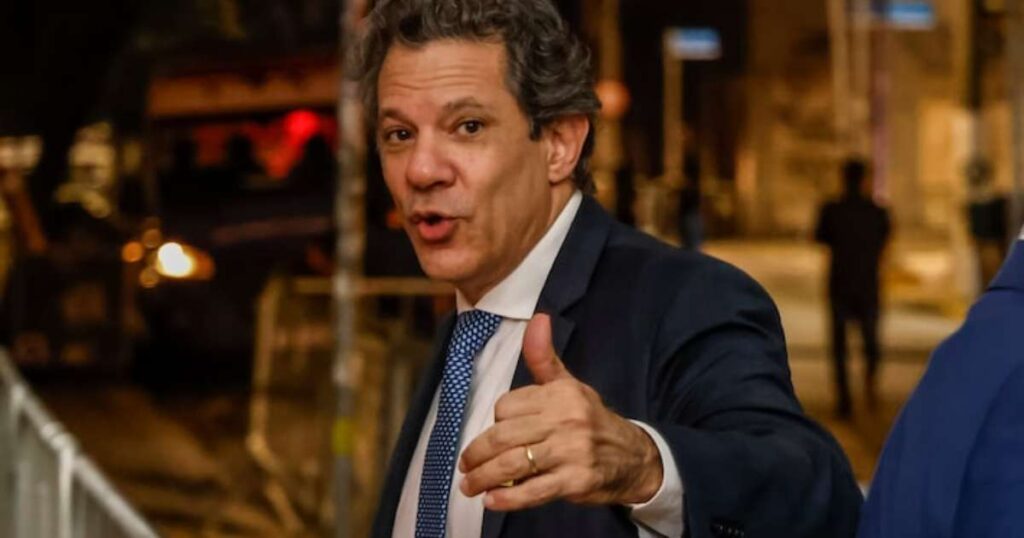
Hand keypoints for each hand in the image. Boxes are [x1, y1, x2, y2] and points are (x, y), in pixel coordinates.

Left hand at [458, 313, 663, 511]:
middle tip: (465, 466)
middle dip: (477, 454)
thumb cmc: (591, 419)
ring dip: (484, 478)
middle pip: (504, 436)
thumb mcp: (570, 385)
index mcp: (561, 394)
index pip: (507, 407)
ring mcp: (571, 452)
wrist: (634, 457)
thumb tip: (538, 318)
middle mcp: (566, 420)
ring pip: (514, 464)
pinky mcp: (575, 482)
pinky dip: (509, 498)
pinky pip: (534, 491)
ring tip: (470, 486)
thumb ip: (544, 358)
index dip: (495, 422)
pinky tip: (492, 500)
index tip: (496, 435)